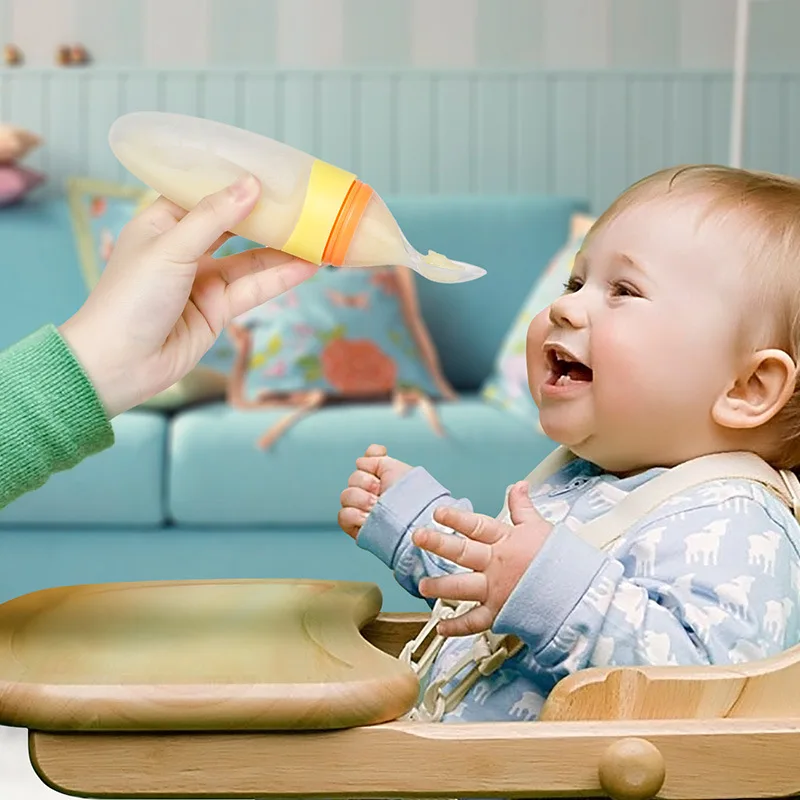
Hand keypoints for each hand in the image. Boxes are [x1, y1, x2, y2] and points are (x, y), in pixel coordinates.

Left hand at [59, 175, 317, 416]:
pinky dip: (281, 278)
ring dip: (282, 250)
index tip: (269, 171)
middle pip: (233, 226)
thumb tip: (251, 184)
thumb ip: (214, 217)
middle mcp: (184, 249)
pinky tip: (307, 266)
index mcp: (161, 224)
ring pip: (250, 260)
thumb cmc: (129, 299)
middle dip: (266, 217)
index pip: (202, 193)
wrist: (119, 365)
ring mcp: (203, 281)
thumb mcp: (170, 248)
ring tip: (317, 235)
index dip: (234, 182)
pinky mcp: (218, 310)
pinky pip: (254, 289)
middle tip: (304, 203)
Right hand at [338, 444, 412, 538]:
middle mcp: (370, 492)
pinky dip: (355, 515)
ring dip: (363, 500)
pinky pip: (343, 515)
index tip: (381, 472)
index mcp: (381, 478)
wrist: (415, 520)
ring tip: (377, 507)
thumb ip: (376, 457)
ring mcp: (362, 510)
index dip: (369, 464)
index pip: (363, 463)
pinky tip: (369, 517)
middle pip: (353, 478)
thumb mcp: (397, 468)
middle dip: (368, 483)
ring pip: (346, 496)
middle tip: (383, 493)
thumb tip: (360, 461)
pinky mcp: (356, 527)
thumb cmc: (413, 497)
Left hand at [412, 481, 551, 635]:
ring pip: (462, 587)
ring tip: (422, 585)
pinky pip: (475, 621)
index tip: (438, 513)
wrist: (578, 593)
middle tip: (418, 536)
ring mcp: (497, 590)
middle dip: (438, 544)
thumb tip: (518, 485)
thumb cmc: (559, 559)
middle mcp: (496, 564)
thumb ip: (522, 508)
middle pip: (463, 552)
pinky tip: (441, 627)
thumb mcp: (540, 528)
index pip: (477, 526)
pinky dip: (457, 626)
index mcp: (506, 541)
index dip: (456, 518)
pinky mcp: (500, 612)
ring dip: (440, 586)